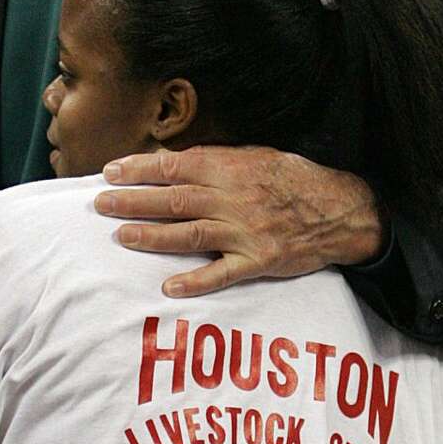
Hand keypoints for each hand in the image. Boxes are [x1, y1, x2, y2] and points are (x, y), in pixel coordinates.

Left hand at [94, 146, 384, 297]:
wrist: (341, 209)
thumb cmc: (295, 179)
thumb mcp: (257, 156)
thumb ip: (217, 161)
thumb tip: (172, 163)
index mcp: (231, 168)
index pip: (175, 166)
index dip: (140, 169)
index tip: (111, 172)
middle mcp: (234, 199)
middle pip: (174, 200)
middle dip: (134, 201)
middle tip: (101, 204)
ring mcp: (245, 232)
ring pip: (190, 234)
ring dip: (152, 236)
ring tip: (122, 236)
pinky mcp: (259, 261)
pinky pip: (222, 274)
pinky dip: (196, 281)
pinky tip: (169, 287)